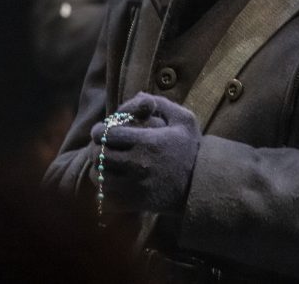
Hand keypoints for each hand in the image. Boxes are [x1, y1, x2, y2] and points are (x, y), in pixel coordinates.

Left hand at [97, 92, 200, 213]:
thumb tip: (139, 96)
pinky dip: (104, 188)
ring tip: (103, 163)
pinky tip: (111, 181)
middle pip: (99, 155)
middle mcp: (138, 165)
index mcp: (148, 142)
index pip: (108, 135)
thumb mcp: (184, 120)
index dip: (99, 130)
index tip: (100, 130)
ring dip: (98, 168)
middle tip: (98, 146)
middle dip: (95, 148)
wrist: (202, 186)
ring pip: (100, 177)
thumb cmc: (192, 150)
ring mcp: (135, 186)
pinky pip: (107, 196)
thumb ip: (162, 105)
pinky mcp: (135, 203)